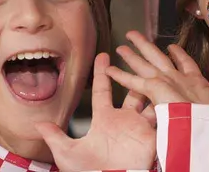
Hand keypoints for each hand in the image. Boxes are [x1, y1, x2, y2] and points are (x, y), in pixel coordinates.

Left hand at [34, 53, 156, 170]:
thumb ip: (56, 137)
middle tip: (136, 55)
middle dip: (133, 73)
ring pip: (149, 100)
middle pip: (131, 90)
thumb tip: (38, 124)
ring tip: (156, 69)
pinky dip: (166, 105)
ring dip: (152, 86)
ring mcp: (140, 127)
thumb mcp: (68, 153)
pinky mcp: (153, 135)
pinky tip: (169, 91)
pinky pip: (161, 117)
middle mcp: (123, 120)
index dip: (102, 73)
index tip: (103, 56)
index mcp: (104, 120)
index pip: (102, 90)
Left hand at [106, 31, 208, 108]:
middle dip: (148, 47)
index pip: (186, 64)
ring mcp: (166, 81)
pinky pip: (133, 82)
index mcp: (197, 82)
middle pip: (160, 58)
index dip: (179, 56)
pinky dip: (121, 76)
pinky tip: (108, 70)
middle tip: (135, 36)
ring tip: (121, 44)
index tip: (171, 48)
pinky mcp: (156, 89)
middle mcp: (179, 77)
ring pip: (145, 64)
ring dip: (133, 54)